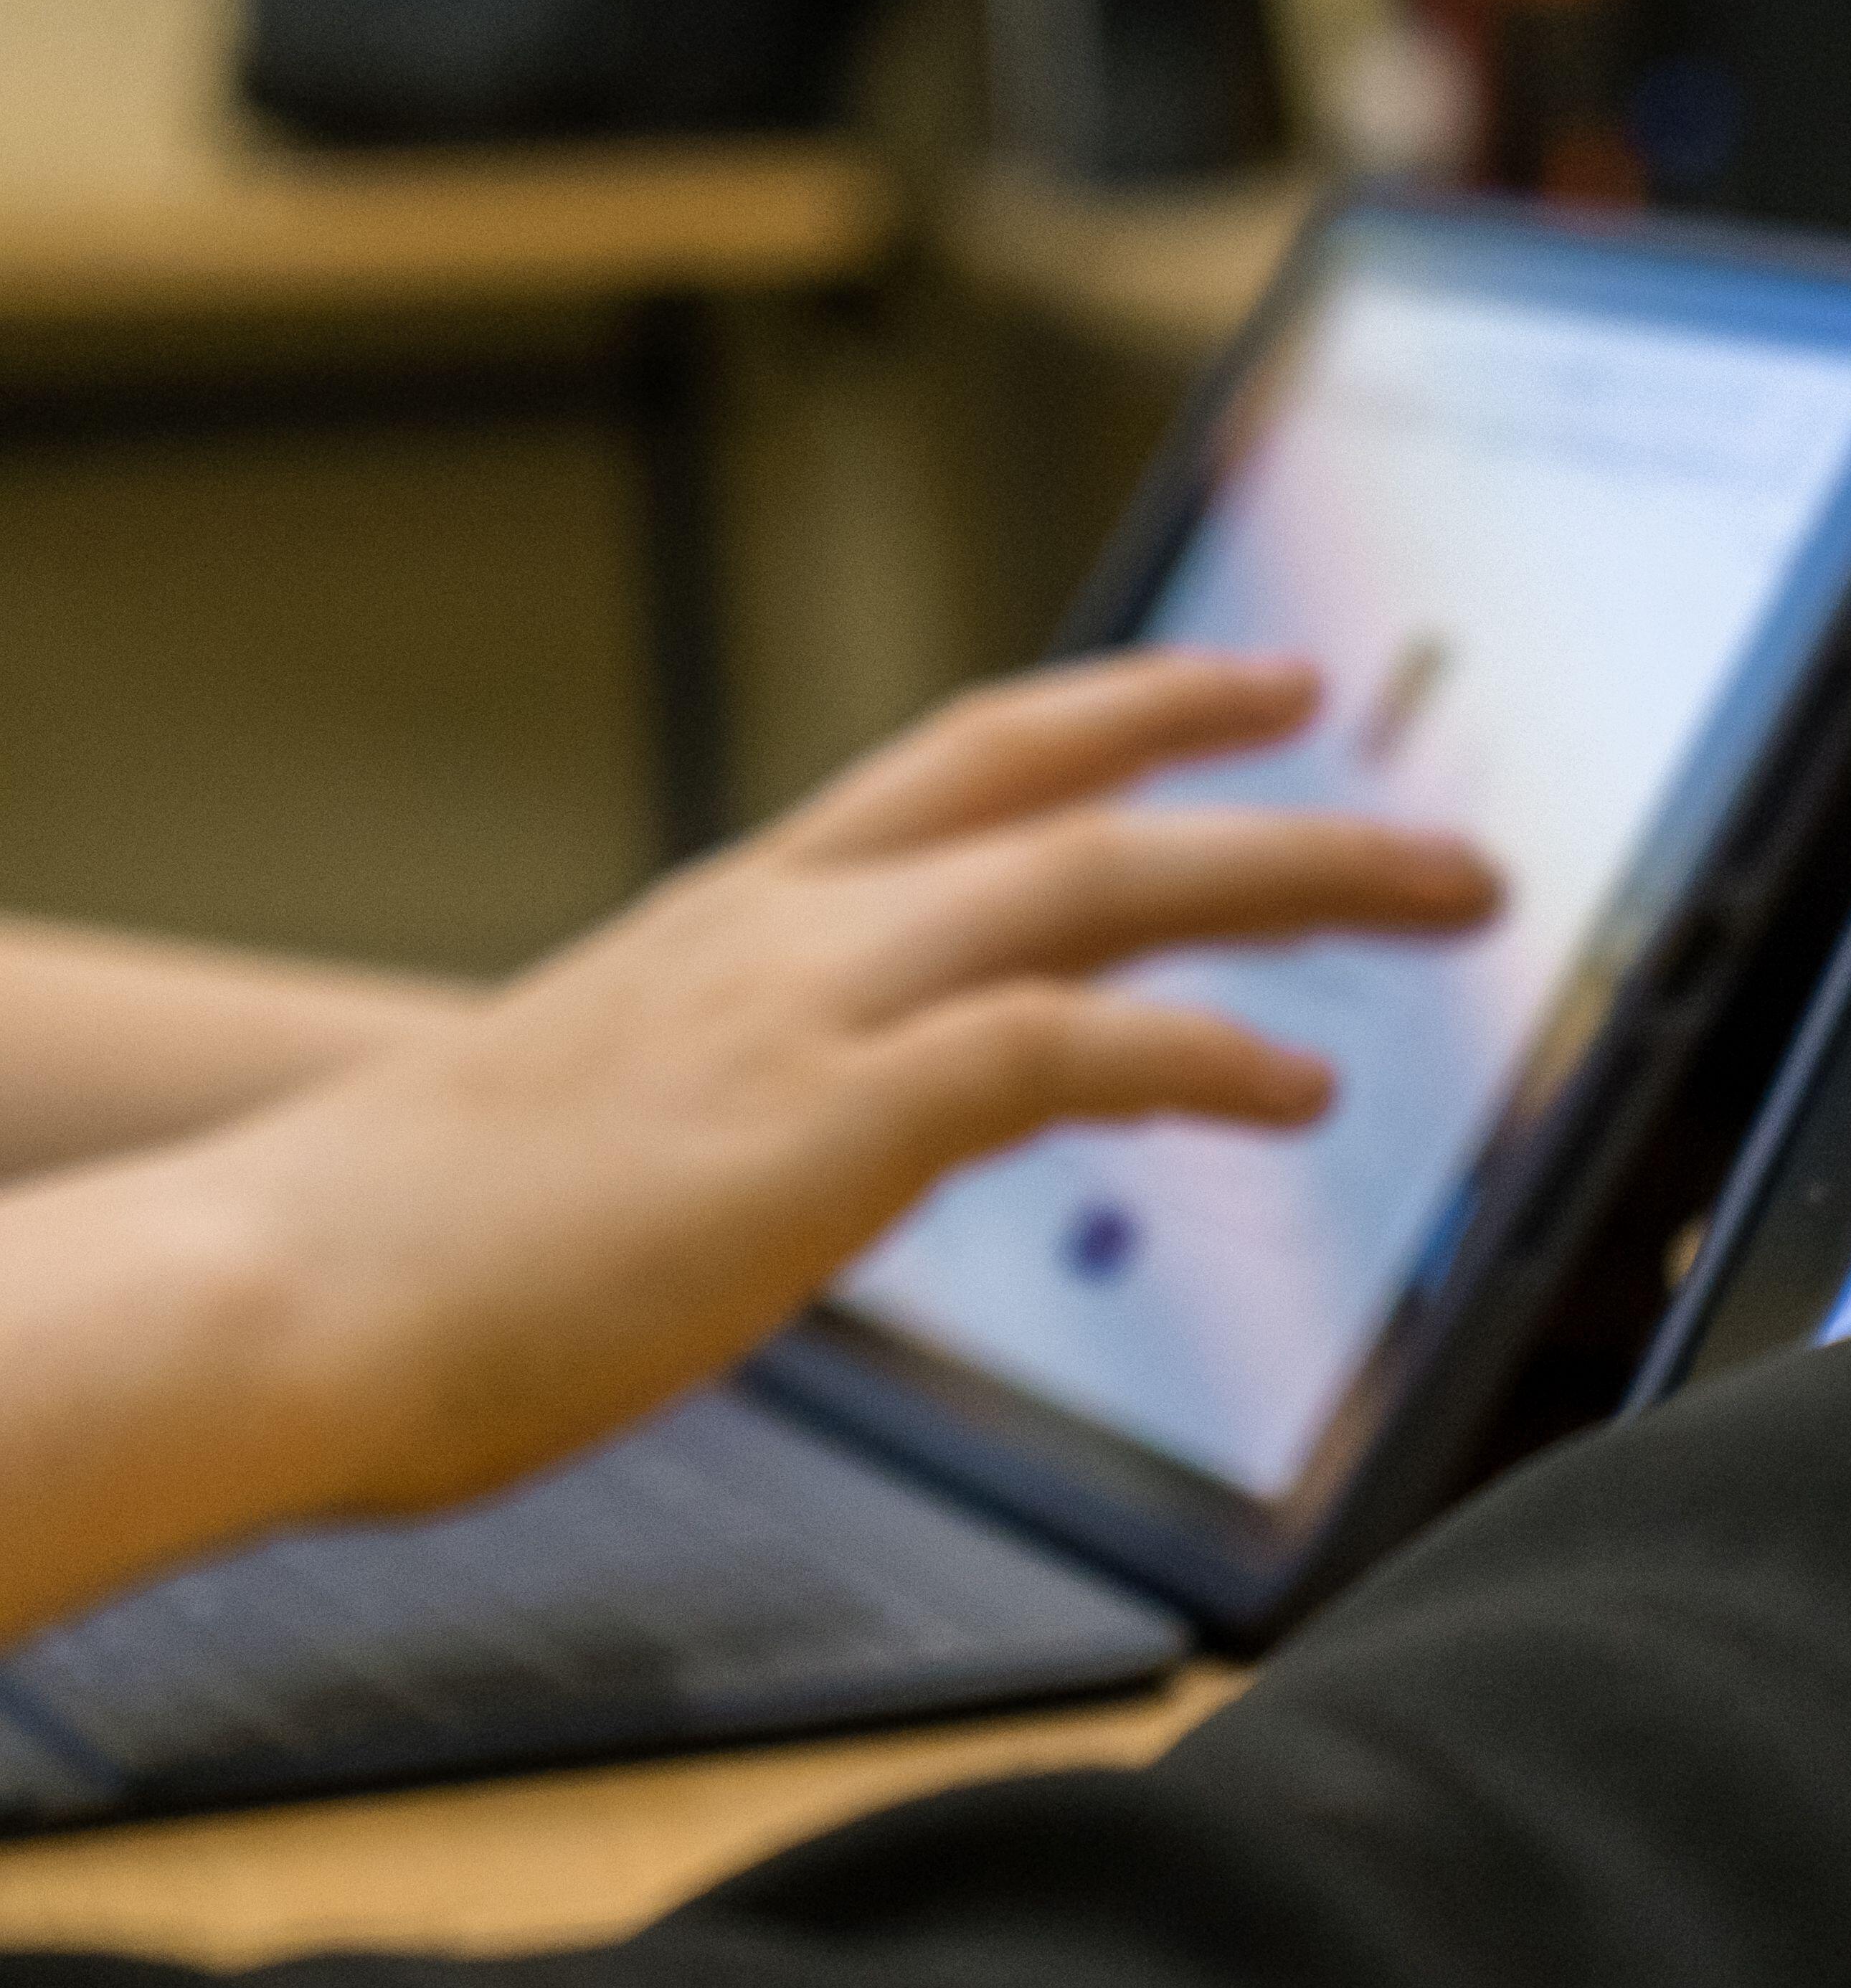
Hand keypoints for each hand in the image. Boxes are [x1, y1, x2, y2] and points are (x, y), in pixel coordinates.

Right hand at [0, 651, 1492, 1634]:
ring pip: (1104, 884)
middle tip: (1421, 794)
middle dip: (1267, 779)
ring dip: (1296, 881)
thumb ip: (752, 1107)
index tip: (1250, 688)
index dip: (1123, 711)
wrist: (268, 1299)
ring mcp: (804, 1012)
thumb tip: (833, 1153)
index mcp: (739, 921)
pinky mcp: (817, 1123)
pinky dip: (1197, 1052)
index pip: (969, 763)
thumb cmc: (416, 1257)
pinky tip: (1296, 1087)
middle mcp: (787, 929)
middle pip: (1072, 789)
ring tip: (1445, 896)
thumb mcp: (623, 1128)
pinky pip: (1062, 1048)